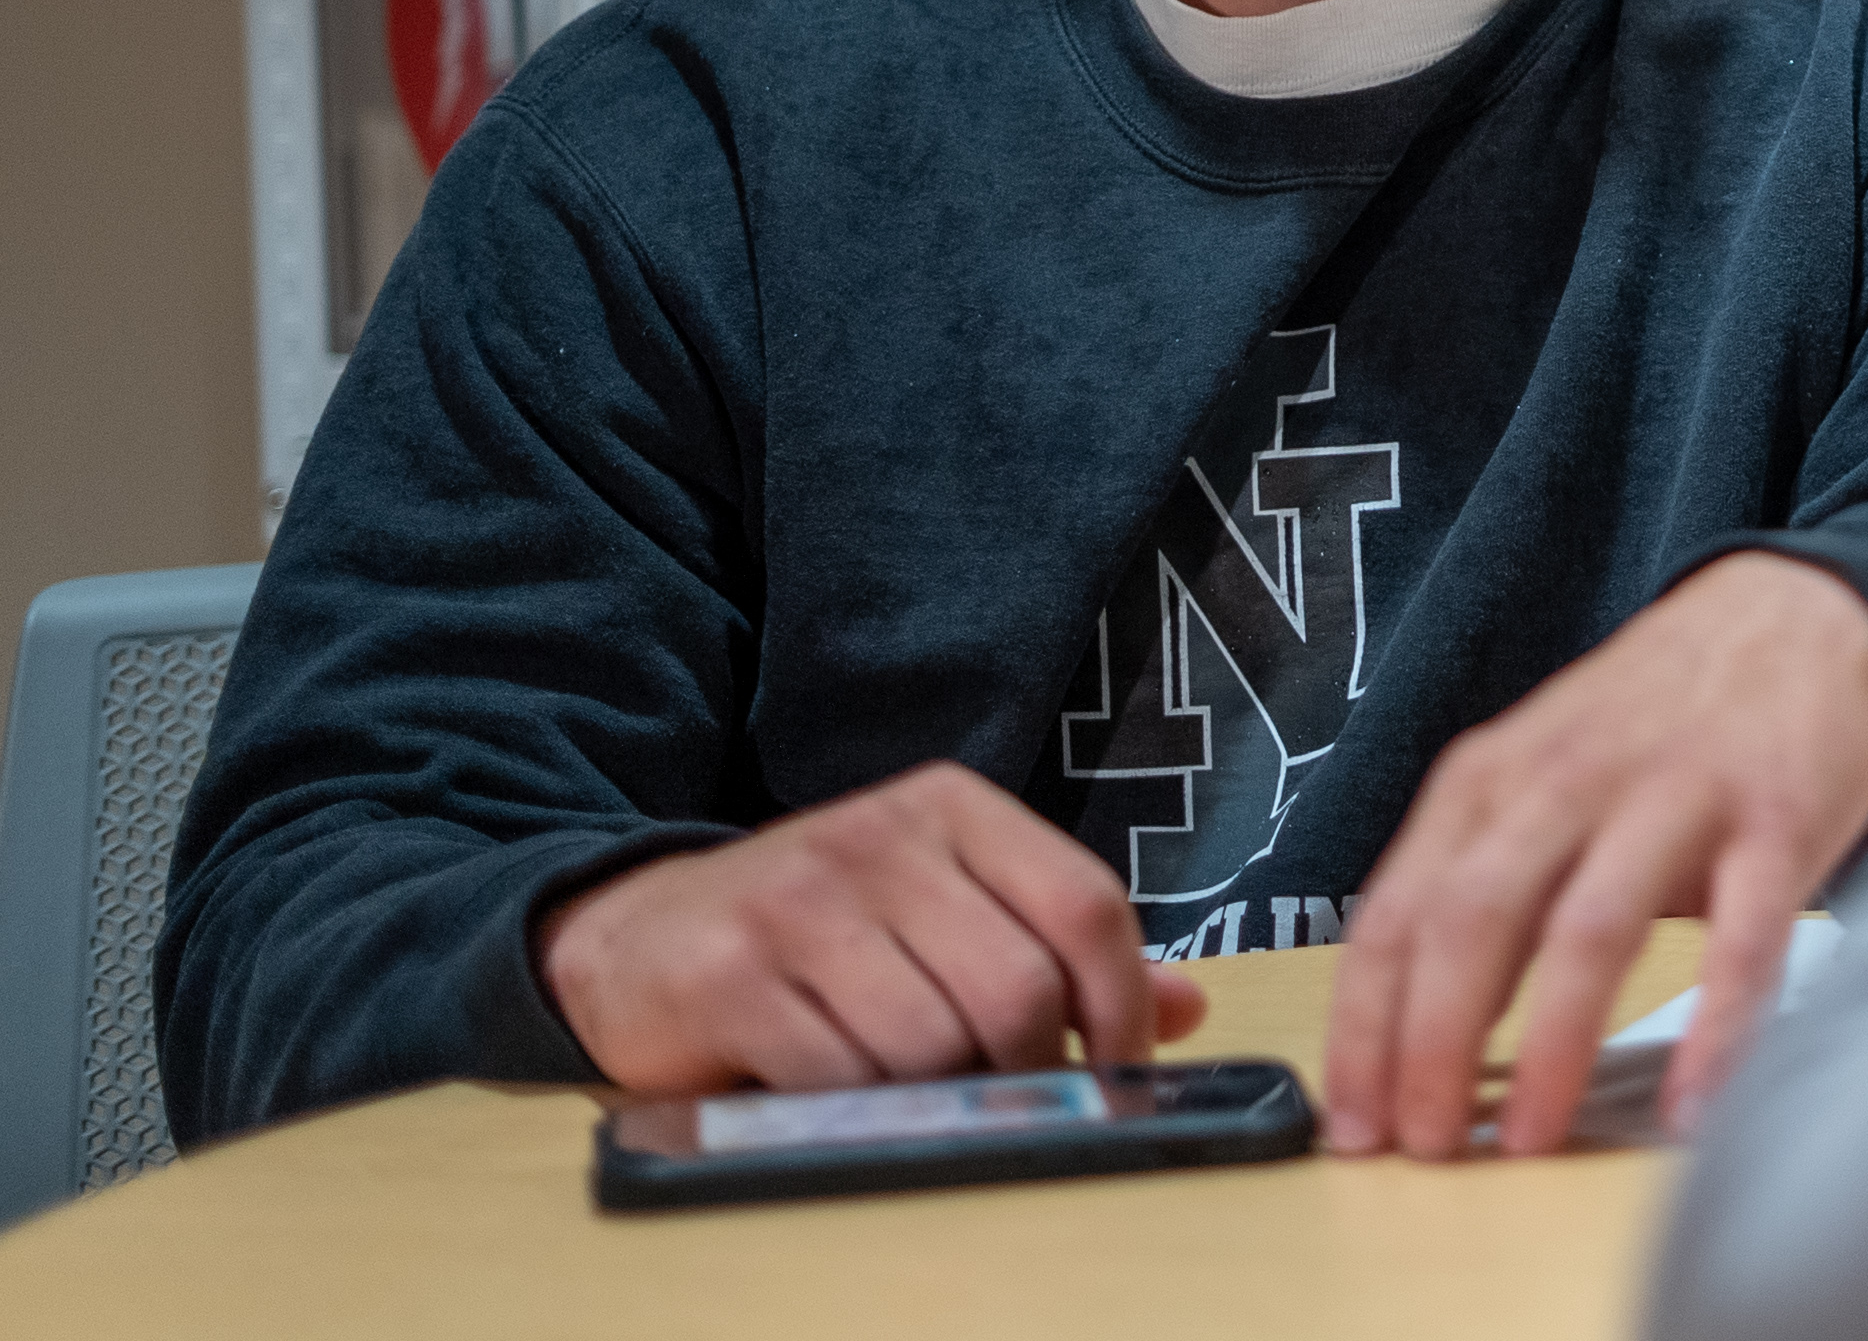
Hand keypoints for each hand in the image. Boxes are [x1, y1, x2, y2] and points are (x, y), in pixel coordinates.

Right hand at [535, 760, 1205, 1093]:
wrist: (633, 935)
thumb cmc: (816, 933)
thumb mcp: (942, 908)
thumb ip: (1057, 949)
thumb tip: (1183, 1007)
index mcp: (952, 806)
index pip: (1086, 903)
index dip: (1122, 1003)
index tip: (1120, 1066)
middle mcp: (880, 834)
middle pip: (1019, 986)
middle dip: (1028, 1067)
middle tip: (1004, 1094)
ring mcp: (802, 898)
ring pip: (934, 1043)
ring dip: (935, 1095)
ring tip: (910, 1087)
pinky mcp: (732, 972)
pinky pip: (843, 1080)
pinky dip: (857, 1111)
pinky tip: (837, 1091)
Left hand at [1319, 550, 1867, 1158]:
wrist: (1790, 616)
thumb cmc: (1651, 726)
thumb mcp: (1537, 776)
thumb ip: (1481, 882)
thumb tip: (1419, 1037)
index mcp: (1492, 779)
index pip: (1397, 913)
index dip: (1365, 1029)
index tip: (1355, 1123)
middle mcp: (1570, 781)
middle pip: (1474, 919)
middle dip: (1436, 1046)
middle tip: (1429, 1148)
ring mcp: (1676, 796)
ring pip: (1591, 929)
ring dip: (1551, 1047)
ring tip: (1532, 1139)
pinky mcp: (1777, 820)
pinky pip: (1743, 939)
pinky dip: (1716, 1030)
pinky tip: (1697, 1105)